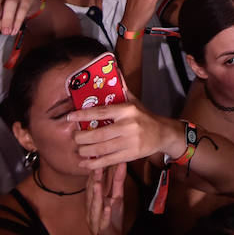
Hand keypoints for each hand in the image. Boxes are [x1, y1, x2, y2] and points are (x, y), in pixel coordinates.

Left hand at [71, 100, 185, 168]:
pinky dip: (94, 164)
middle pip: (99, 134)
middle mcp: (128, 125)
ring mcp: (130, 141)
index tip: (70, 116)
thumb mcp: (134, 101)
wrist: (162, 133)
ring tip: (79, 150)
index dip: (83, 115)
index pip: (101, 112)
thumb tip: (114, 71)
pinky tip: (85, 163)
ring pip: (102, 148)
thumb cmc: (144, 116)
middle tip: (74, 137)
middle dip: (82, 137)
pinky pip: (109, 160)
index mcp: (127, 110)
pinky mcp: (131, 154)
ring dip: (86, 151)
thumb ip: (122, 89)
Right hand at [85, 164, 126, 234]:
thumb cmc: (111, 221)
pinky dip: (105, 215)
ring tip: (97, 183)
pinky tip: (108, 207)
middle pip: (93, 192)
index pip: (95, 183)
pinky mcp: (102, 231)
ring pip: (95, 206)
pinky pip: (103, 222)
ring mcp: (96, 220)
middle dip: (94, 179)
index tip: (98, 156)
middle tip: (96, 164)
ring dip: (96, 194)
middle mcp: (92, 209)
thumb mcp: (116, 200)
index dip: (96, 170)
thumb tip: (120, 164)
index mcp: (95, 201)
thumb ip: (117, 184)